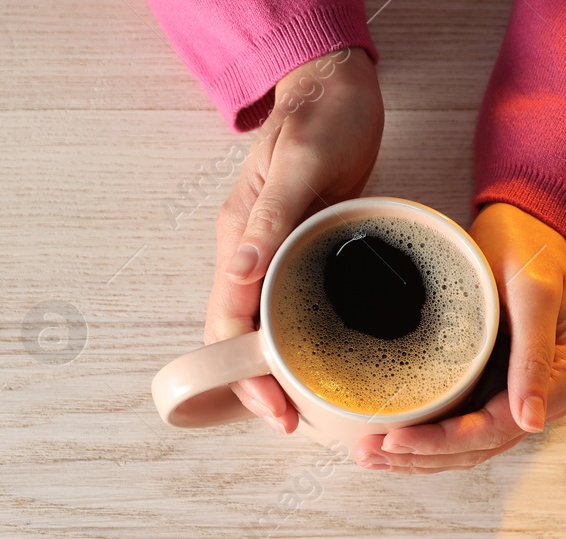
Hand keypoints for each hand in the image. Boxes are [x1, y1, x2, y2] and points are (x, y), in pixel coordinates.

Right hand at [206, 46, 383, 434]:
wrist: (337, 89)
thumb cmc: (321, 118)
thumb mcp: (300, 163)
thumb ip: (270, 218)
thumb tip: (239, 272)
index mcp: (239, 237)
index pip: (228, 319)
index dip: (244, 371)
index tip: (271, 408)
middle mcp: (250, 253)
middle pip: (241, 334)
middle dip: (258, 383)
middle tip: (291, 423)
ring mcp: (276, 256)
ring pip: (267, 326)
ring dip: (280, 368)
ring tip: (306, 407)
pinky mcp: (304, 253)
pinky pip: (296, 307)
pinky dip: (305, 339)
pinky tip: (326, 363)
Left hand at [355, 203, 565, 471]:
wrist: (527, 226)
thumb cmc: (531, 249)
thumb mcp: (533, 292)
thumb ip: (534, 356)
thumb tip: (531, 423)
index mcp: (563, 381)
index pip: (498, 428)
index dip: (445, 442)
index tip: (398, 439)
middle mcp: (545, 398)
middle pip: (479, 446)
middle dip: (423, 455)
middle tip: (369, 452)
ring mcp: (519, 396)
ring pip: (468, 446)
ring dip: (419, 457)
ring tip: (370, 454)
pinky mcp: (495, 388)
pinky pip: (462, 426)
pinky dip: (427, 439)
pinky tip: (392, 441)